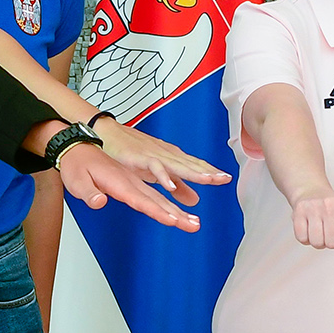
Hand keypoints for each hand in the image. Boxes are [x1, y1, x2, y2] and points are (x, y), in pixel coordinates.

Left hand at [56, 136, 199, 229]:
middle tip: (195, 224)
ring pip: (161, 197)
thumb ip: (90, 192)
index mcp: (120, 182)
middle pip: (158, 200)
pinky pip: (157, 193)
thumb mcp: (78, 181)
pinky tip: (179, 211)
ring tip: (193, 221)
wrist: (81, 146)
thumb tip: (99, 202)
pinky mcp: (134, 182)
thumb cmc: (78, 166)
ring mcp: (135, 181)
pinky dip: (171, 200)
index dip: (158, 211)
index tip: (173, 220)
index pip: (142, 200)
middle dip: (178, 214)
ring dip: (178, 209)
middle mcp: (132, 182)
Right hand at [90, 116, 224, 200]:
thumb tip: (195, 199)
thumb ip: (177, 185)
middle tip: (224, 178)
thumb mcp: (158, 172)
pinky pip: (153, 168)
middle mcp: (165, 155)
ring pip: (176, 165)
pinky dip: (162, 176)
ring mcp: (153, 155)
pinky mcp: (139, 158)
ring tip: (207, 179)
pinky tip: (170, 185)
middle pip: (190, 164)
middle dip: (208, 172)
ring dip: (192, 172)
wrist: (107, 133)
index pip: (194, 165)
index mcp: (171, 158)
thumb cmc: (132, 152)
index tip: (226, 179)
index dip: (210, 172)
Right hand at [290, 185, 333, 260]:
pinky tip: (310, 226)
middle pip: (333, 244)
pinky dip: (306, 238)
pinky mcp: (298, 212)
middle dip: (333, 242)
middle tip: (331, 229)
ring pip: (317, 243)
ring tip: (321, 228)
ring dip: (319, 242)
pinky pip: (302, 239)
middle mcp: (331, 205)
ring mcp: (313, 207)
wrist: (313, 192)